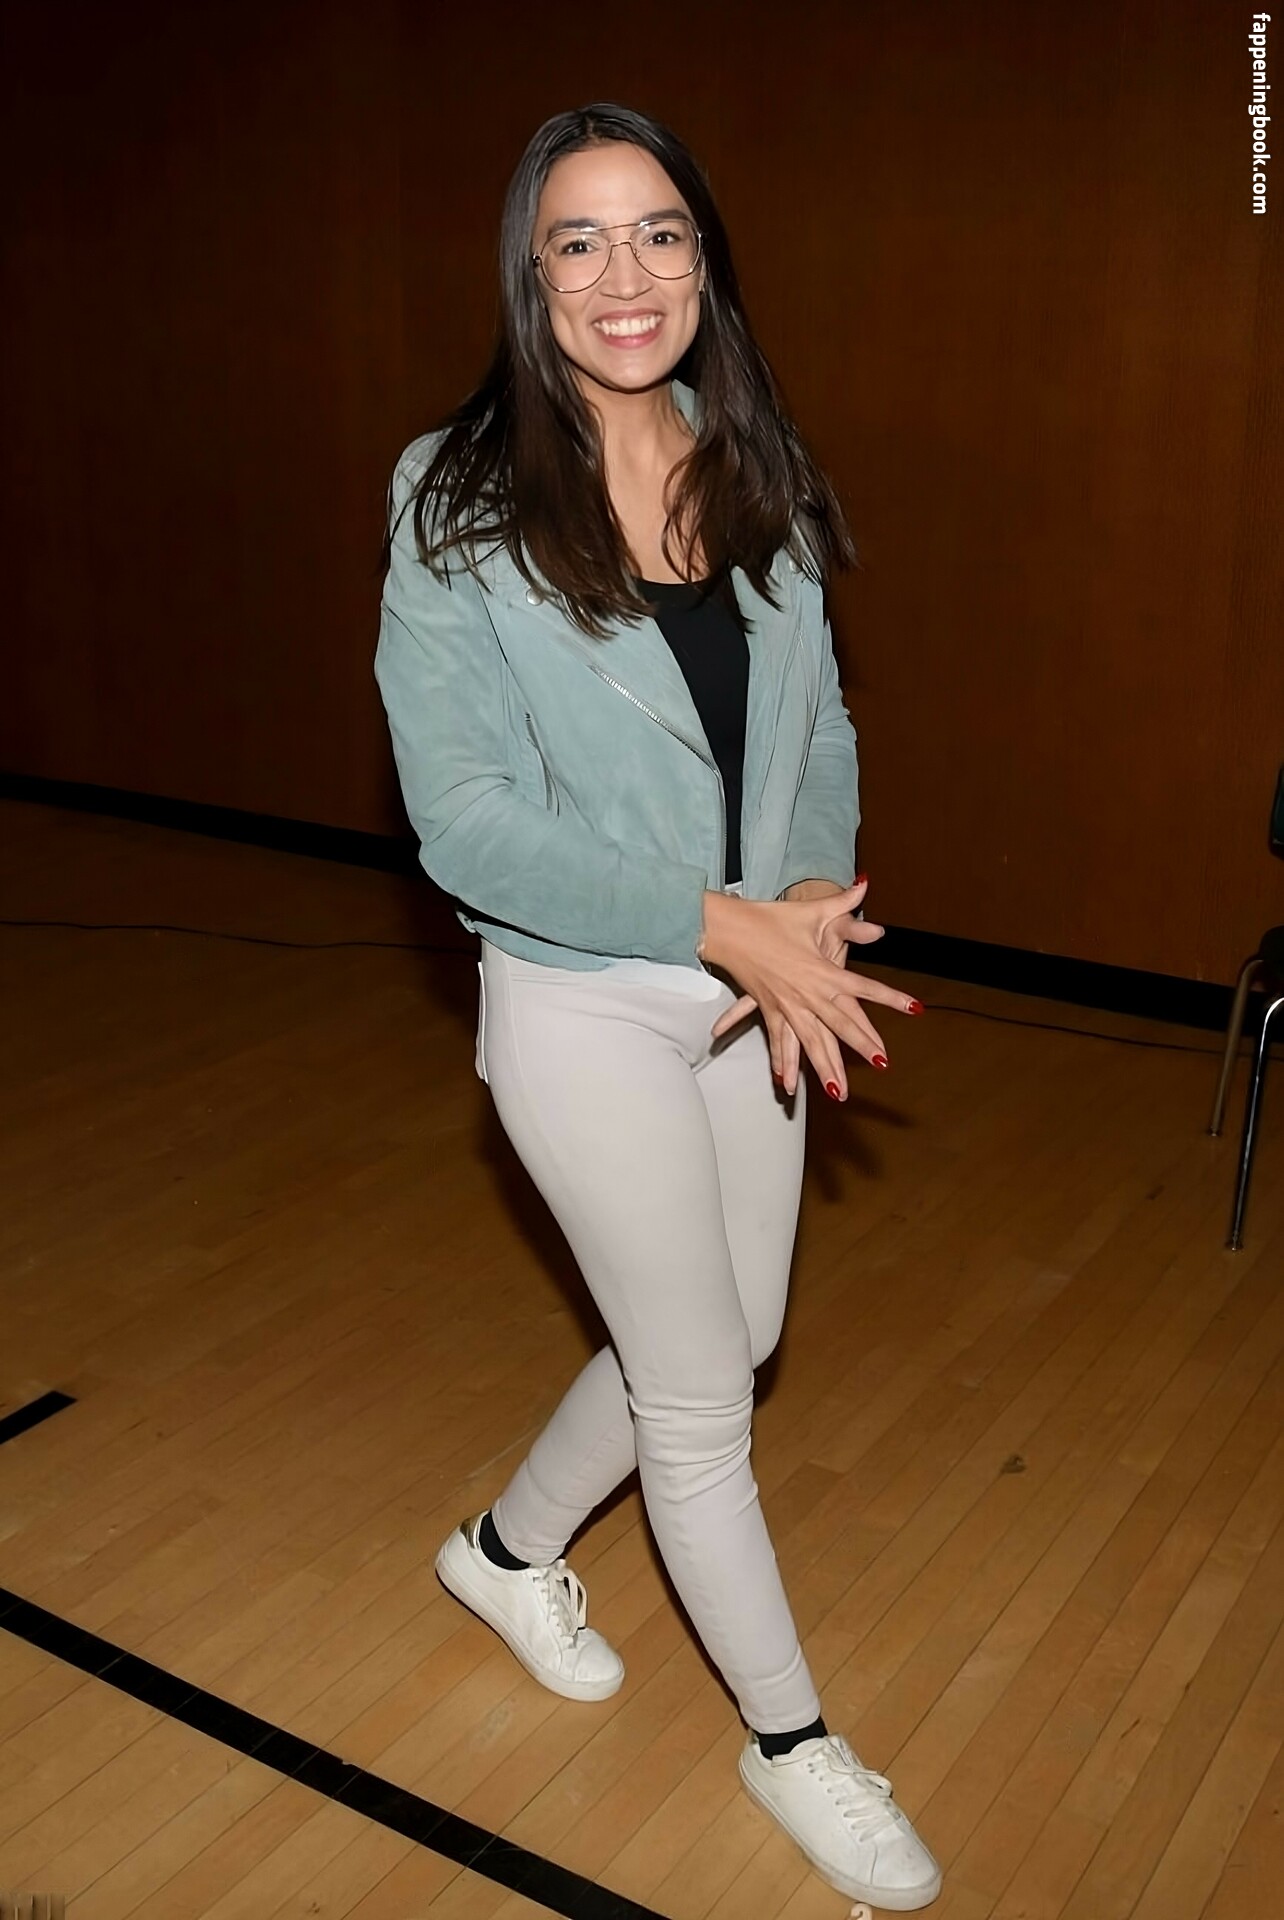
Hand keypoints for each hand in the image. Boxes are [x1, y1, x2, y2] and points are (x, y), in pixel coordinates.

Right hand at [701, 877, 918, 1097]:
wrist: (729, 929)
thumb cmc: (771, 919)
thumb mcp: (811, 910)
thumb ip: (843, 903)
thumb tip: (865, 885)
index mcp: (823, 970)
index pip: (864, 986)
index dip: (891, 997)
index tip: (915, 1008)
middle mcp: (808, 993)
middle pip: (841, 1024)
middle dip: (861, 1045)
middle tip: (881, 1063)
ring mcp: (787, 1006)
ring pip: (810, 1042)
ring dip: (825, 1067)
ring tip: (838, 1092)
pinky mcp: (770, 1010)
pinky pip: (779, 1041)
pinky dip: (783, 1063)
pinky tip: (787, 1085)